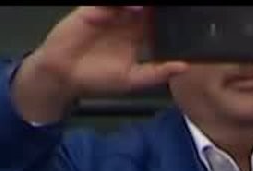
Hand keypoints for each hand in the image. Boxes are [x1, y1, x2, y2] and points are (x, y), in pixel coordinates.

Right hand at [15, 7, 187, 123]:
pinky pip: (109, 2)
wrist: (64, 76)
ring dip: (144, 4)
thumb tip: (184, 67)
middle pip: (148, 7)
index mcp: (139, 34)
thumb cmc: (97, 79)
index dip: (172, 16)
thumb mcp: (132, 80)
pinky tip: (134, 7)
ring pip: (131, 2)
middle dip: (159, 7)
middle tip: (180, 7)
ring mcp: (112, 12)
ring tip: (154, 7)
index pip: (160, 20)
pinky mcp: (95, 9)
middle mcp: (128, 20)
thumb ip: (157, 73)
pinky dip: (121, 4)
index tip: (188, 14)